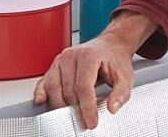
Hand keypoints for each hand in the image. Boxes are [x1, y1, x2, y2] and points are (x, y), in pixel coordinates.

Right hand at [33, 12, 155, 129]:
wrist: (109, 45)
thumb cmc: (115, 59)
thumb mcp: (126, 75)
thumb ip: (121, 93)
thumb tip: (112, 108)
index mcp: (89, 56)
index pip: (84, 88)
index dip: (86, 108)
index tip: (90, 122)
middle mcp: (71, 56)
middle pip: (68, 90)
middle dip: (75, 109)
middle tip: (84, 121)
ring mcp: (60, 60)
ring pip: (53, 87)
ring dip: (60, 105)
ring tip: (72, 114)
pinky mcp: (54, 65)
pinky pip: (44, 81)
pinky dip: (41, 93)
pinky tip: (42, 101)